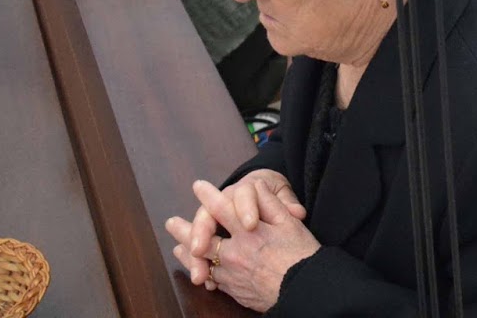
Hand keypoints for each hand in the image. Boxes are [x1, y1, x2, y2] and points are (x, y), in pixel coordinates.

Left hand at [163, 178, 316, 310]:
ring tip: (178, 248)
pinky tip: (202, 271)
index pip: (222, 209)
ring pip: (204, 262)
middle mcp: (235, 253)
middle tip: (171, 223)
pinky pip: (215, 280)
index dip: (209, 196)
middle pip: (202, 239)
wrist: (305, 289)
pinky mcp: (235, 290)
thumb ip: (271, 203)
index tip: (198, 186)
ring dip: (188, 254)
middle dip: (185, 229)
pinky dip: (206, 272)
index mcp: (248, 233)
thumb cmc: (300, 254)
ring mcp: (232, 274)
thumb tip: (257, 187)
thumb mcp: (290, 223)